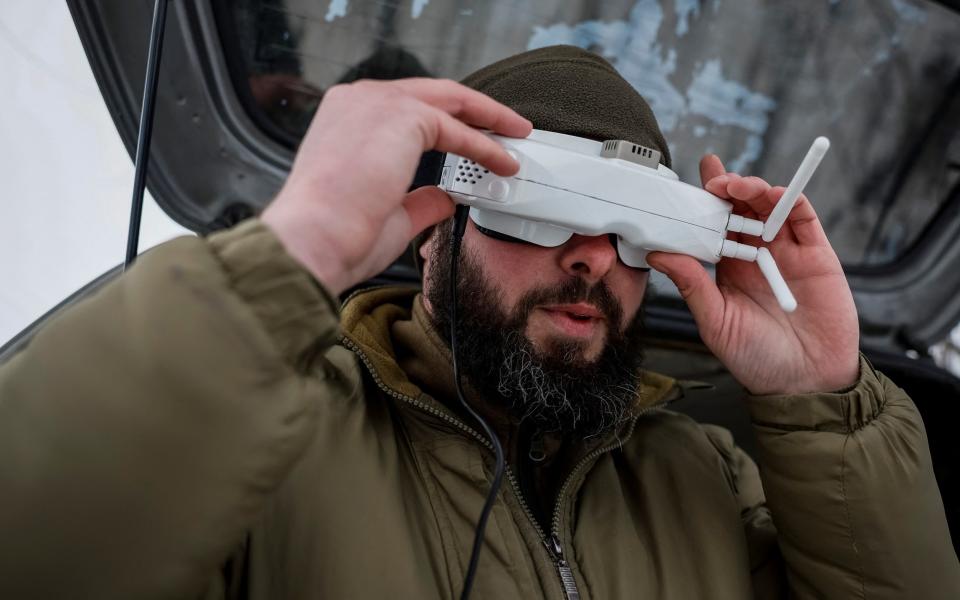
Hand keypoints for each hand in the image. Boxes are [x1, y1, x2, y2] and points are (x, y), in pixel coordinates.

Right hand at [261, 78, 531, 295]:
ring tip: (516, 137)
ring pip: (449, 100)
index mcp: (346, 118)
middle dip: (475, 110)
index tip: (473, 137)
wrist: (314, 239)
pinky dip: (484, 146)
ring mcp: (378, 102)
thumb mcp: (388, 212)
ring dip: (488, 119)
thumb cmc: (336, 234)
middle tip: (507, 127)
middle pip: (433, 94)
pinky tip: (502, 162)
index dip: (445, 122)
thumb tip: (446, 197)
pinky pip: (456, 129)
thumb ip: (420, 199)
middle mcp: (358, 100)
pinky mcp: (401, 116)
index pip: (407, 108)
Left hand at [646, 155, 859, 394]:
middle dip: (727, 189)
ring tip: (736, 188)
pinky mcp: (816, 254)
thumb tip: (658, 254)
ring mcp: (787, 252)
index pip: (714, 226)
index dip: (705, 201)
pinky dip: (788, 200)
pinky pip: (803, 218)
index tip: (691, 180)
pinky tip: (771, 196)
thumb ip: (692, 285)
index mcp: (728, 268)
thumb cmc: (756, 358)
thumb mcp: (715, 321)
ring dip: (753, 190)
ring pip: (770, 207)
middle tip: (713, 181)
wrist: (805, 382)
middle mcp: (757, 255)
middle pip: (741, 209)